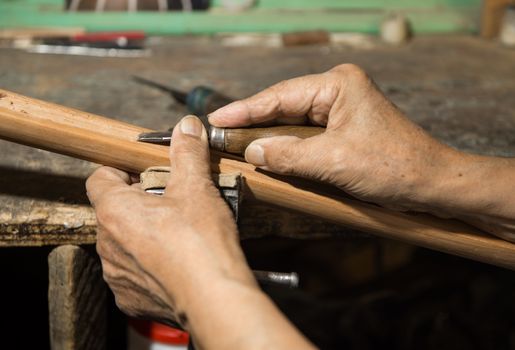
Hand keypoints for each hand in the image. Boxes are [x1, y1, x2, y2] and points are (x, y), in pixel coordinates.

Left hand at [87, 116, 314, 348]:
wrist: (214, 298)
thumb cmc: (201, 244)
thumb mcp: (197, 187)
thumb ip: (187, 153)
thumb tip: (186, 126)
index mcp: (115, 210)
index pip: (100, 178)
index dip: (120, 171)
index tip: (142, 173)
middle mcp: (107, 243)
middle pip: (114, 210)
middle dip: (138, 202)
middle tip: (171, 201)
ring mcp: (116, 273)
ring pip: (123, 242)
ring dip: (142, 234)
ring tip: (176, 233)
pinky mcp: (130, 297)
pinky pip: (132, 272)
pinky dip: (148, 264)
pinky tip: (174, 261)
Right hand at [208, 64, 456, 211]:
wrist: (432, 184)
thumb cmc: (394, 167)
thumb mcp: (334, 162)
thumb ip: (288, 155)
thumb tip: (252, 150)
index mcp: (338, 84)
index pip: (279, 96)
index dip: (244, 109)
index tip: (216, 119)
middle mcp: (337, 90)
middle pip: (283, 105)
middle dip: (252, 122)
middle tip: (219, 134)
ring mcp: (340, 109)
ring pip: (292, 121)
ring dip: (268, 136)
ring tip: (234, 144)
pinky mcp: (342, 129)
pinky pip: (305, 135)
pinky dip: (286, 146)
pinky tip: (266, 153)